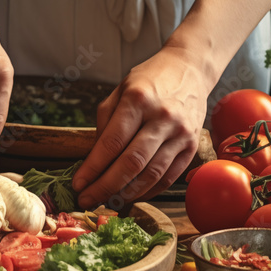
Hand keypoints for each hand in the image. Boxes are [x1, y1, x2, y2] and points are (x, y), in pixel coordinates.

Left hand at [72, 47, 213, 207]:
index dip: (92, 168)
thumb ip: (104, 123)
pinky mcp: (192, 146)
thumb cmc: (150, 81)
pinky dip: (148, 191)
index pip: (111, 142)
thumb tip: (94, 161)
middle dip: (105, 187)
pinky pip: (168, 177)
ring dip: (126, 194)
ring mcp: (180, 133)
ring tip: (107, 202)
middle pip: (131, 163)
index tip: (78, 184)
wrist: (190, 69)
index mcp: (138, 100)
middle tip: (87, 200)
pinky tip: (131, 196)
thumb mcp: (119, 91)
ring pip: (151, 174)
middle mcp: (162, 118)